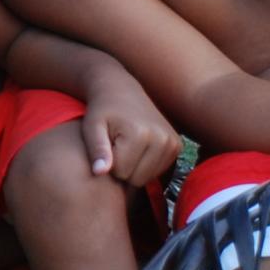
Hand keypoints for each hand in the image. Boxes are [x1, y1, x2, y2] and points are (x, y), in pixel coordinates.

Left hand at [80, 64, 178, 187]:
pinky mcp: (177, 146)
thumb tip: (100, 172)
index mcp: (140, 134)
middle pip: (137, 179)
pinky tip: (137, 148)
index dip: (108, 163)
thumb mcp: (92, 126)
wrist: (123, 89)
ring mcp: (173, 143)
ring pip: (148, 177)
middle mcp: (162, 139)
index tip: (106, 145)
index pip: (120, 173)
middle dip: (122, 167)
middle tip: (115, 145)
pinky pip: (158, 171)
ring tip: (125, 145)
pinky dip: (145, 164)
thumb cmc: (102, 109)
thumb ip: (96, 149)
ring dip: (134, 166)